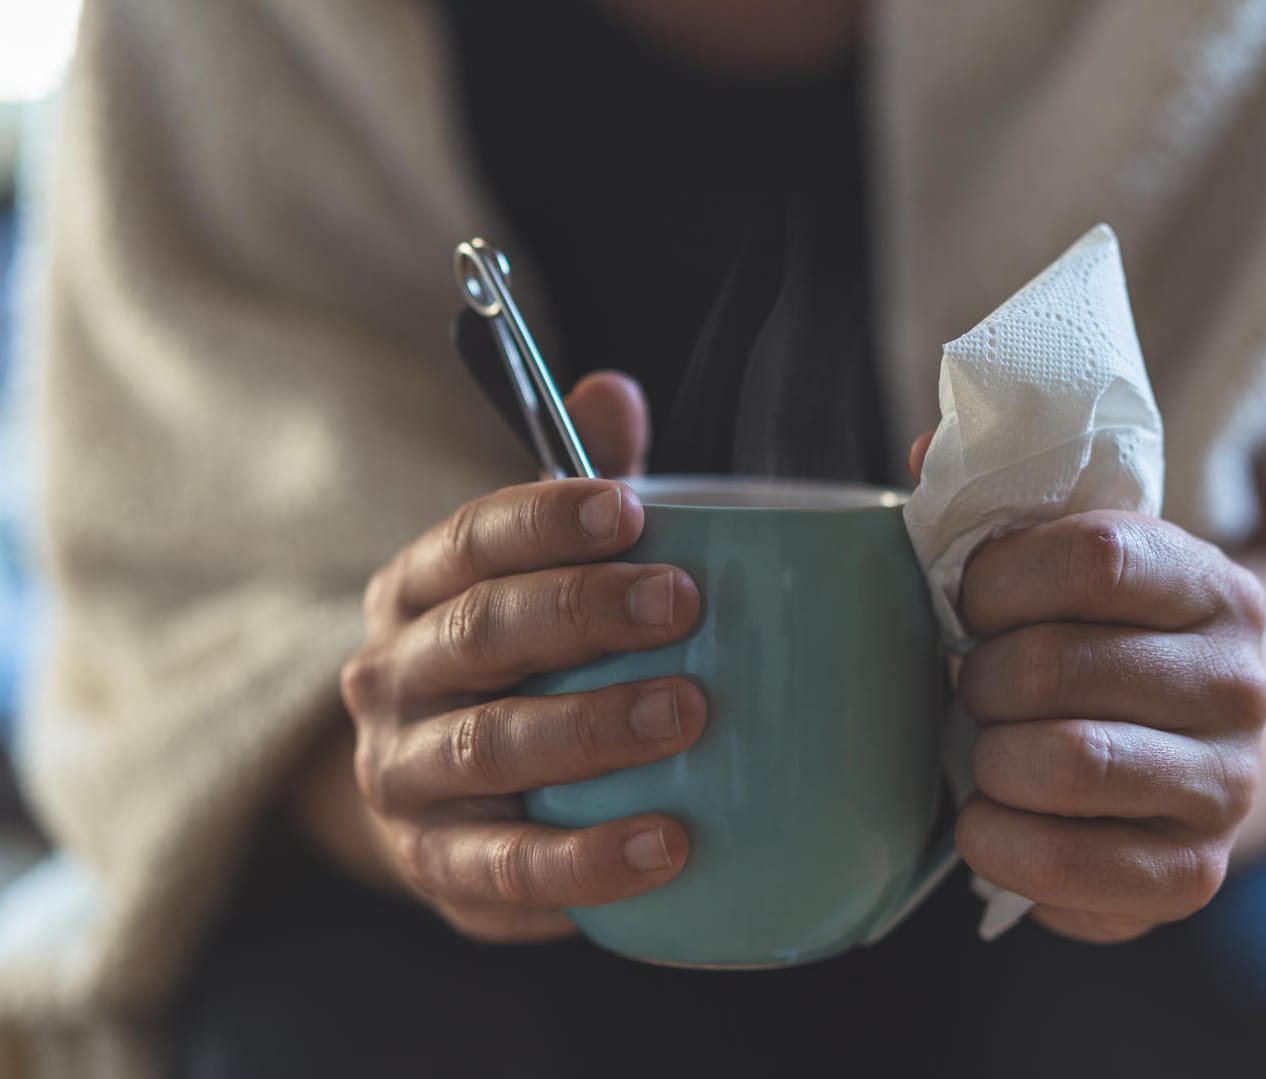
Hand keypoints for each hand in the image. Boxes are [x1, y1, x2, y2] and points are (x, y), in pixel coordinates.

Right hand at [338, 373, 704, 941]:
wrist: (438, 799)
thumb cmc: (519, 662)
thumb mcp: (537, 572)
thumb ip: (581, 487)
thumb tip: (611, 392)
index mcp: (416, 589)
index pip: (470, 538)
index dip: (545, 518)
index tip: (631, 508)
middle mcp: (392, 676)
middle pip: (479, 633)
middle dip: (581, 612)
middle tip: (682, 605)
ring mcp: (404, 777)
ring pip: (487, 748)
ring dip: (589, 729)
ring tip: (685, 716)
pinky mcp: (437, 868)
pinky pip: (506, 868)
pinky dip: (585, 861)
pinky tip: (667, 845)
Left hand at [911, 438, 1265, 942]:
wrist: (1182, 756)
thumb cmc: (1091, 646)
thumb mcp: (1062, 567)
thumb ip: (995, 506)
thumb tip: (925, 448)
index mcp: (1208, 583)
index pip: (1095, 556)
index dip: (999, 578)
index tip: (967, 601)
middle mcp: (1239, 681)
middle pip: (1057, 664)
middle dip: (978, 678)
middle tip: (970, 686)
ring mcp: (1228, 783)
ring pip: (1066, 763)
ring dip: (989, 760)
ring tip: (985, 752)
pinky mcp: (1195, 874)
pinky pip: (1070, 867)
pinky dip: (1000, 844)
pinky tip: (987, 823)